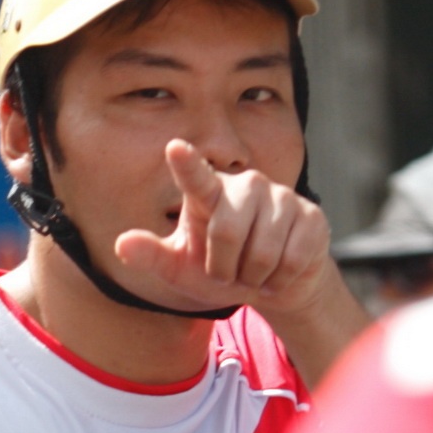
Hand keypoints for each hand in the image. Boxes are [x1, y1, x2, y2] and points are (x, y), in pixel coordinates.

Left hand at [112, 139, 332, 317]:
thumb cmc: (219, 270)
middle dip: (223, 267)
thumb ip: (152, 255)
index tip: (174, 148)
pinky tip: (277, 273)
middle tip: (226, 271)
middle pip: (226, 232)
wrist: (271, 284)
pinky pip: (291, 258)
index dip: (187, 164)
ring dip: (252, 275)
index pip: (196, 178)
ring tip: (251, 271)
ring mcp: (282, 198)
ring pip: (262, 250)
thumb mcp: (181, 268)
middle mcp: (246, 185)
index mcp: (209, 194)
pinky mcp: (311, 217)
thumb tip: (121, 244)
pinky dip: (279, 278)